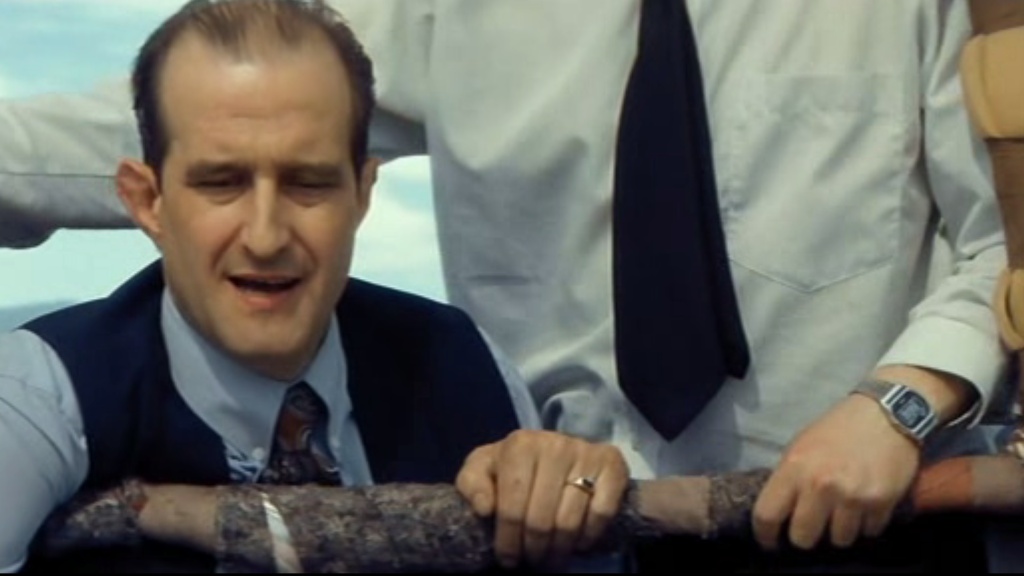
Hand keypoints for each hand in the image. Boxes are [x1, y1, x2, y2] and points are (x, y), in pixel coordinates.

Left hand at [455, 429, 628, 568]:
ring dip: (559, 549)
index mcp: (520, 445)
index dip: (508, 541)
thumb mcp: (483, 469)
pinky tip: (578, 541)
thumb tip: (485, 508)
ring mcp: (586, 453)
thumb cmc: (512, 466)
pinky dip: (589, 535)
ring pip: (570, 521)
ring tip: (552, 557)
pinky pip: (601, 513)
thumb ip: (472, 484)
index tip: (508, 559)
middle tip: (532, 561)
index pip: (511, 508)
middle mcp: (555, 445)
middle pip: (541, 519)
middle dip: (534, 550)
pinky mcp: (612, 464)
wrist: (552, 449)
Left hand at [752, 393, 919, 550]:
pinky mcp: (881, 503)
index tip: (771, 541)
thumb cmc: (839, 428)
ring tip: (844, 510)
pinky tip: (866, 503)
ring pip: (839, 541)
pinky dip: (866, 524)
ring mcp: (852, 497)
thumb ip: (789, 479)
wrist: (886, 413)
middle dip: (806, 535)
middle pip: (802, 538)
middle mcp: (821, 485)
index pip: (767, 515)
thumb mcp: (801, 446)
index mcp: (794, 468)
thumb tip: (780, 511)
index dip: (765, 535)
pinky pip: (868, 532)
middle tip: (813, 525)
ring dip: (840, 530)